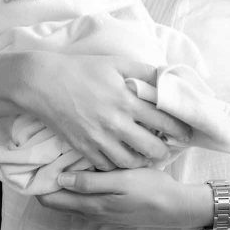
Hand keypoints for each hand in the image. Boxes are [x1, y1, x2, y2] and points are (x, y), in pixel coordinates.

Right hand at [21, 53, 191, 170]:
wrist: (43, 83)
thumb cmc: (81, 69)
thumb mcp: (115, 63)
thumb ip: (143, 70)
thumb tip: (166, 77)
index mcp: (126, 99)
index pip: (164, 121)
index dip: (179, 129)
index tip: (186, 133)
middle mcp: (115, 122)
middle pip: (152, 148)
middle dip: (163, 150)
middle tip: (165, 147)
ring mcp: (99, 138)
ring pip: (131, 162)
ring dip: (142, 161)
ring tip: (145, 156)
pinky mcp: (83, 147)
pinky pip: (107, 166)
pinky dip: (117, 165)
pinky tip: (120, 157)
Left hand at [38, 168, 209, 228]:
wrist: (176, 206)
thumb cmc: (150, 190)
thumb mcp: (120, 181)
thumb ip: (90, 182)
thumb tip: (59, 179)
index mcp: (90, 205)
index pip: (49, 199)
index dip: (37, 182)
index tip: (32, 160)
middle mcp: (90, 211)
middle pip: (55, 198)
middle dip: (44, 179)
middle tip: (41, 153)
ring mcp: (99, 211)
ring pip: (68, 197)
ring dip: (60, 181)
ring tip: (56, 155)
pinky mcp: (108, 206)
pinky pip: (82, 196)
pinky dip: (74, 183)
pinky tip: (79, 166)